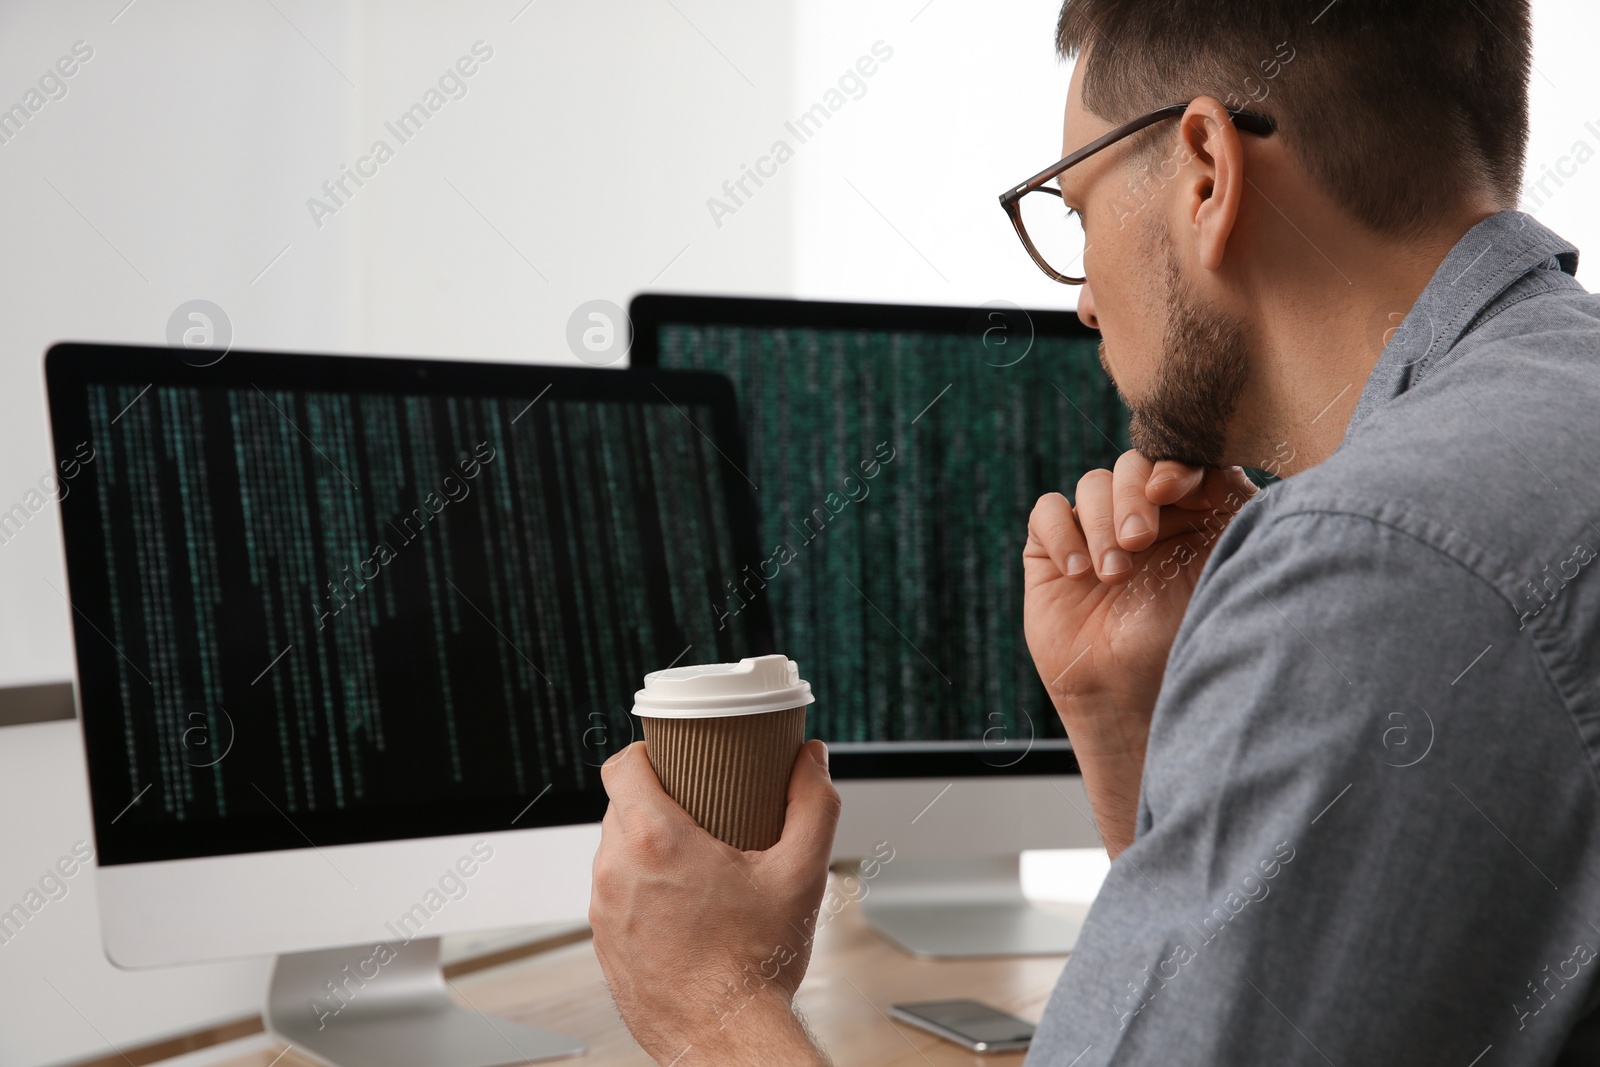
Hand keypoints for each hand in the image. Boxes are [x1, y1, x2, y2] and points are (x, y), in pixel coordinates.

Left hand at [590, 739, 839, 1065]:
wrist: (727, 1039)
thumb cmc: (756, 964)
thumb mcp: (800, 873)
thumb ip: (812, 804)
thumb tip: (812, 758)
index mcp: (655, 841)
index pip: (622, 766)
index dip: (646, 753)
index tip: (671, 758)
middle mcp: (616, 871)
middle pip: (621, 807)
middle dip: (656, 802)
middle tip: (699, 811)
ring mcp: (603, 910)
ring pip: (614, 853)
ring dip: (646, 848)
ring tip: (693, 861)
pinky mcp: (603, 944)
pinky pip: (613, 896)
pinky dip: (639, 890)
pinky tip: (678, 905)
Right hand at [1023, 454, 1255, 852]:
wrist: (1136, 701)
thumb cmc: (1189, 641)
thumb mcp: (1224, 569)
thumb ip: (1229, 508)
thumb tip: (1213, 462)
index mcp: (1194, 513)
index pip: (1179, 461)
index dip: (1172, 465)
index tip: (1172, 490)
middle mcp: (1145, 518)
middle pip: (1132, 466)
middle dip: (1134, 496)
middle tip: (1141, 542)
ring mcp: (1096, 533)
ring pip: (1091, 485)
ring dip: (1100, 522)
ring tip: (1113, 574)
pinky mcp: (1052, 554)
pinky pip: (1048, 512)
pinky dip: (1062, 532)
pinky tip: (1079, 572)